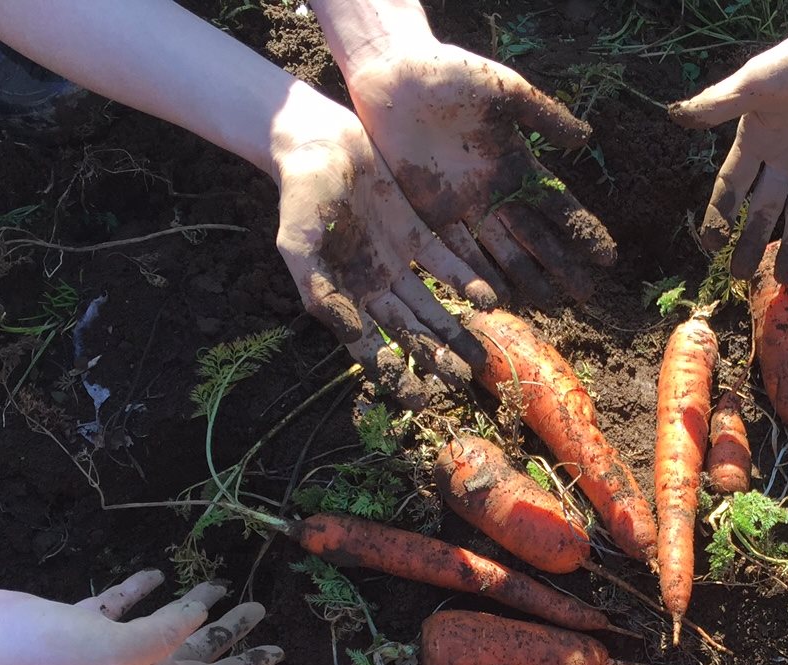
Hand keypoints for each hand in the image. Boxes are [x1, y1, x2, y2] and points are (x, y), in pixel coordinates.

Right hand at [0, 570, 283, 664]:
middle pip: (193, 650)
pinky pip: (120, 606)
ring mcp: (103, 644)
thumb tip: (202, 614)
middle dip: (229, 633)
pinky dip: (140, 591)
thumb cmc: (49, 656)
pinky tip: (156, 575)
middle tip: (259, 608)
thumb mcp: (118, 648)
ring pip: (160, 625)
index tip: (279, 651)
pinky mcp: (77, 620)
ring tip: (219, 583)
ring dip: (190, 607)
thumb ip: (164, 632)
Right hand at [271, 86, 496, 380]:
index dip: (395, 376)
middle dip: (435, 359)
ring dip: (456, 333)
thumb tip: (348, 331)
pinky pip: (446, 267)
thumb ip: (318, 288)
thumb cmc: (300, 193)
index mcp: (341, 297)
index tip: (420, 400)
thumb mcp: (297, 243)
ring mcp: (396, 263)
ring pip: (432, 307)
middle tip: (462, 381)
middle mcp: (372, 287)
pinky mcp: (415, 235)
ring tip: (482, 358)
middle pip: (409, 334)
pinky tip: (490, 302)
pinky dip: (467, 284)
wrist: (317, 141)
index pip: (371, 349)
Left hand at [338, 32, 614, 305]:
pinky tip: (497, 296)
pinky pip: (456, 250)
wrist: (395, 73)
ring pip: (500, 251)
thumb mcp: (506, 91)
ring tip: (547, 302)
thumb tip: (586, 139)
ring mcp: (463, 206)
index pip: (559, 206)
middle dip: (561, 266)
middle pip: (534, 238)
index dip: (582, 232)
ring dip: (524, 277)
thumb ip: (544, 115)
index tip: (607, 258)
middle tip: (584, 295)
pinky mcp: (430, 212)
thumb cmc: (453, 74)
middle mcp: (495, 193)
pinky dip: (476, 274)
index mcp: (518, 164)